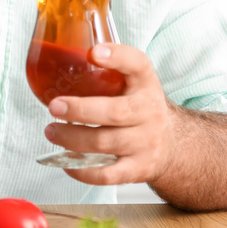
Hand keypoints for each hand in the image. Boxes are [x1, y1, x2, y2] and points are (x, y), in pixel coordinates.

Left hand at [44, 43, 176, 186]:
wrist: (174, 144)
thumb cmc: (140, 107)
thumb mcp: (135, 82)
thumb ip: (108, 70)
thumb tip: (58, 58)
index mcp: (146, 84)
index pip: (138, 64)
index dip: (117, 57)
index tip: (93, 52)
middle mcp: (149, 112)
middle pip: (115, 112)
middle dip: (80, 109)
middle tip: (54, 106)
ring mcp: (146, 143)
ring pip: (106, 143)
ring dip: (73, 138)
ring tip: (52, 132)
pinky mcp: (138, 169)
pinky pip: (108, 175)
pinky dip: (83, 171)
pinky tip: (66, 162)